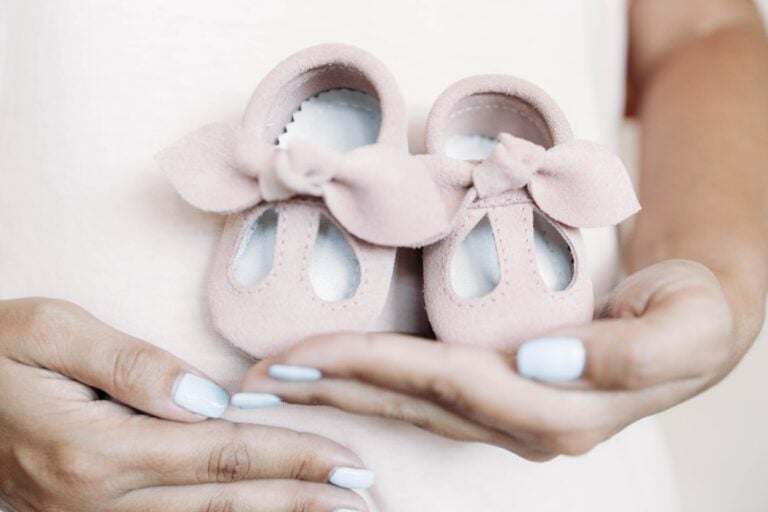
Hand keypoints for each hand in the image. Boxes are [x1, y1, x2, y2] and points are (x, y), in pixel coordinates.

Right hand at [0, 298, 369, 511]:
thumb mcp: (48, 332)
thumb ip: (131, 364)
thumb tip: (208, 397)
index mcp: (96, 448)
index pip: (222, 452)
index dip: (291, 455)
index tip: (346, 459)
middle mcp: (97, 499)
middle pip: (225, 498)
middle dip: (302, 497)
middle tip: (363, 498)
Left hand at [237, 260, 760, 459]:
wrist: (702, 326)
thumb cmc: (690, 317)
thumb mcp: (684, 329)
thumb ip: (621, 355)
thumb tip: (539, 357)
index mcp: (557, 408)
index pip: (444, 382)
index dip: (370, 366)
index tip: (299, 353)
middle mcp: (523, 422)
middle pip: (408, 400)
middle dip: (329, 386)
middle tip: (253, 378)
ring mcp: (509, 416)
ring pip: (408, 403)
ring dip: (340, 388)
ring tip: (274, 378)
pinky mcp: (502, 398)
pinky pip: (426, 395)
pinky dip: (374, 384)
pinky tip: (336, 375)